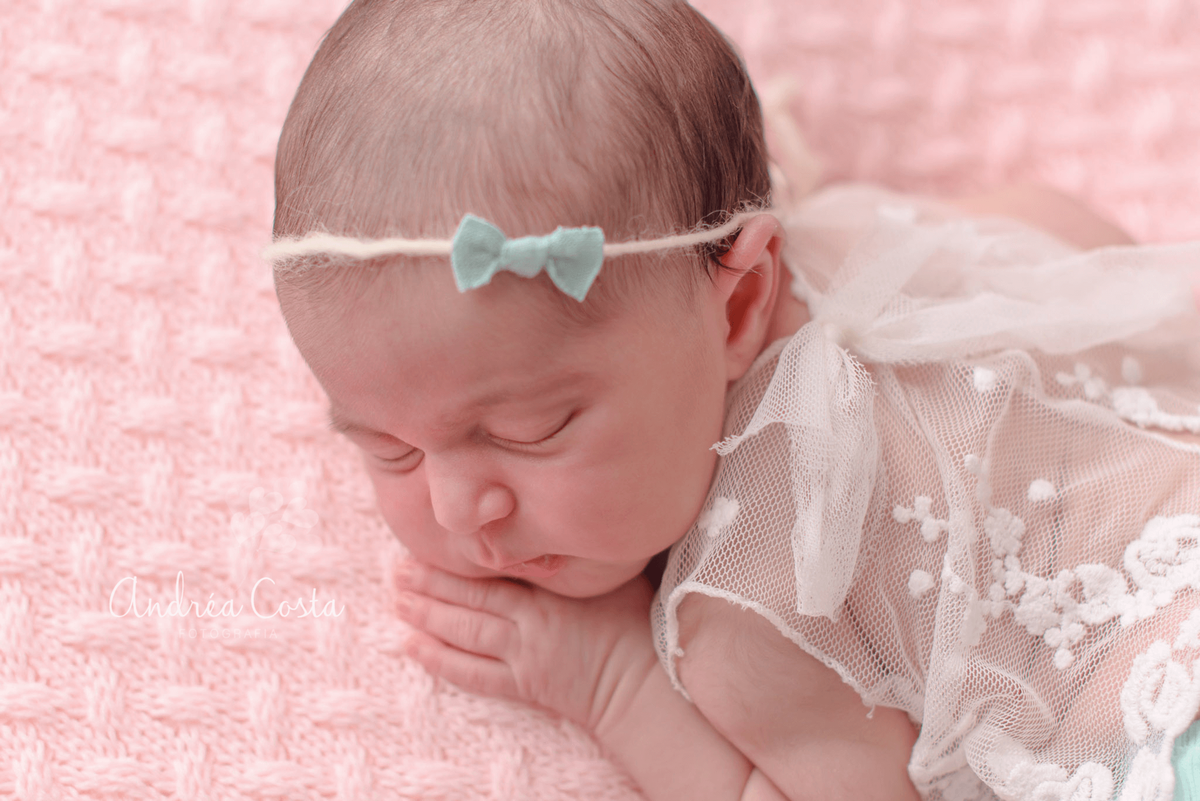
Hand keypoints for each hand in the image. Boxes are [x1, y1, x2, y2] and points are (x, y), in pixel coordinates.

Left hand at [393, 561, 658, 733]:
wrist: (642, 685)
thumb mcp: (613, 576)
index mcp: (548, 594)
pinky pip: (470, 673)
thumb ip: (581, 554)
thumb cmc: (638, 624)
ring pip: (462, 632)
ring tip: (396, 599)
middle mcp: (527, 623)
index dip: (456, 558)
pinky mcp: (521, 684)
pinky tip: (412, 646)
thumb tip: (561, 517)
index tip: (427, 539)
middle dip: (429, 583)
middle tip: (396, 568)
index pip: (491, 571)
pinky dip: (438, 659)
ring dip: (425, 615)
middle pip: (468, 599)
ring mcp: (520, 656)